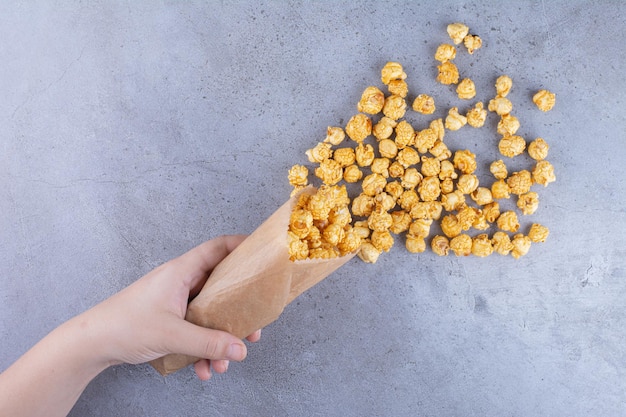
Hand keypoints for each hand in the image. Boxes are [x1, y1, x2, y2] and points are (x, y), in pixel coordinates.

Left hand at [79, 235, 260, 379]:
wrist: (92, 343)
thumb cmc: (124, 326)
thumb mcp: (172, 334)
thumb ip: (208, 343)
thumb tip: (240, 349)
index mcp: (182, 272)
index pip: (218, 247)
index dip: (242, 246)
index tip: (263, 254)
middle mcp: (181, 282)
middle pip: (221, 286)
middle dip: (238, 311)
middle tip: (252, 328)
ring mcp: (176, 301)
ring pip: (210, 314)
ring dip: (219, 338)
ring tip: (224, 361)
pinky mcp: (170, 319)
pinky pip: (196, 330)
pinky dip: (202, 349)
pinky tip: (203, 369)